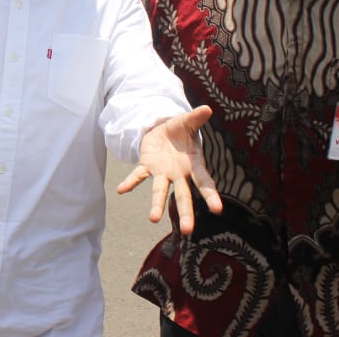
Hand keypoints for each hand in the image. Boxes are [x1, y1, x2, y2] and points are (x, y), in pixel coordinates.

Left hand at [116, 105, 221, 234]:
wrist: (164, 130)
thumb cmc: (181, 130)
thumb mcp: (188, 122)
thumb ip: (196, 118)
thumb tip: (207, 108)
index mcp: (194, 165)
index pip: (204, 182)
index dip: (210, 195)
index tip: (217, 210)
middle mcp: (179, 174)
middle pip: (183, 196)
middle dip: (185, 212)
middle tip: (187, 231)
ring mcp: (162, 172)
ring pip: (160, 191)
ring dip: (157, 205)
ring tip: (153, 219)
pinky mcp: (148, 166)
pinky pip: (138, 175)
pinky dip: (130, 182)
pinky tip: (121, 189)